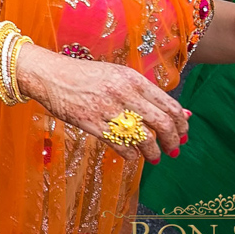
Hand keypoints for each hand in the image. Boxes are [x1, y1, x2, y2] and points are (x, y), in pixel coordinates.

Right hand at [15, 45, 189, 163]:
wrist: (51, 75)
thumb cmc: (87, 76)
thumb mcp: (118, 76)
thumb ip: (146, 94)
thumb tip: (181, 114)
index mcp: (133, 79)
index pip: (169, 105)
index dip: (181, 123)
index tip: (183, 133)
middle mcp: (123, 92)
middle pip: (161, 123)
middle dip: (173, 141)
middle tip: (174, 150)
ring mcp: (107, 108)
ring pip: (143, 138)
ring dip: (153, 152)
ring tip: (154, 158)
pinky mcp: (91, 123)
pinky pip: (120, 145)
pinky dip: (131, 155)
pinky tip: (132, 156)